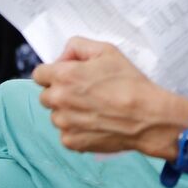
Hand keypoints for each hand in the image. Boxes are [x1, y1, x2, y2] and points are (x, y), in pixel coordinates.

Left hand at [33, 37, 187, 156]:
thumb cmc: (130, 82)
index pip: (39, 74)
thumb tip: (63, 57)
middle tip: (86, 92)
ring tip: (94, 109)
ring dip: (68, 112)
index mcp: (64, 76)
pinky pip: (66, 133)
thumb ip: (78, 46)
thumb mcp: (107, 51)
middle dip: (61, 92)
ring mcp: (64, 124)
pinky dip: (77, 129)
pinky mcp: (72, 142)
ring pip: (56, 115)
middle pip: (46, 95)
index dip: (54, 72)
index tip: (69, 76)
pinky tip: (96, 122)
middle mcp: (59, 100)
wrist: (148, 116)